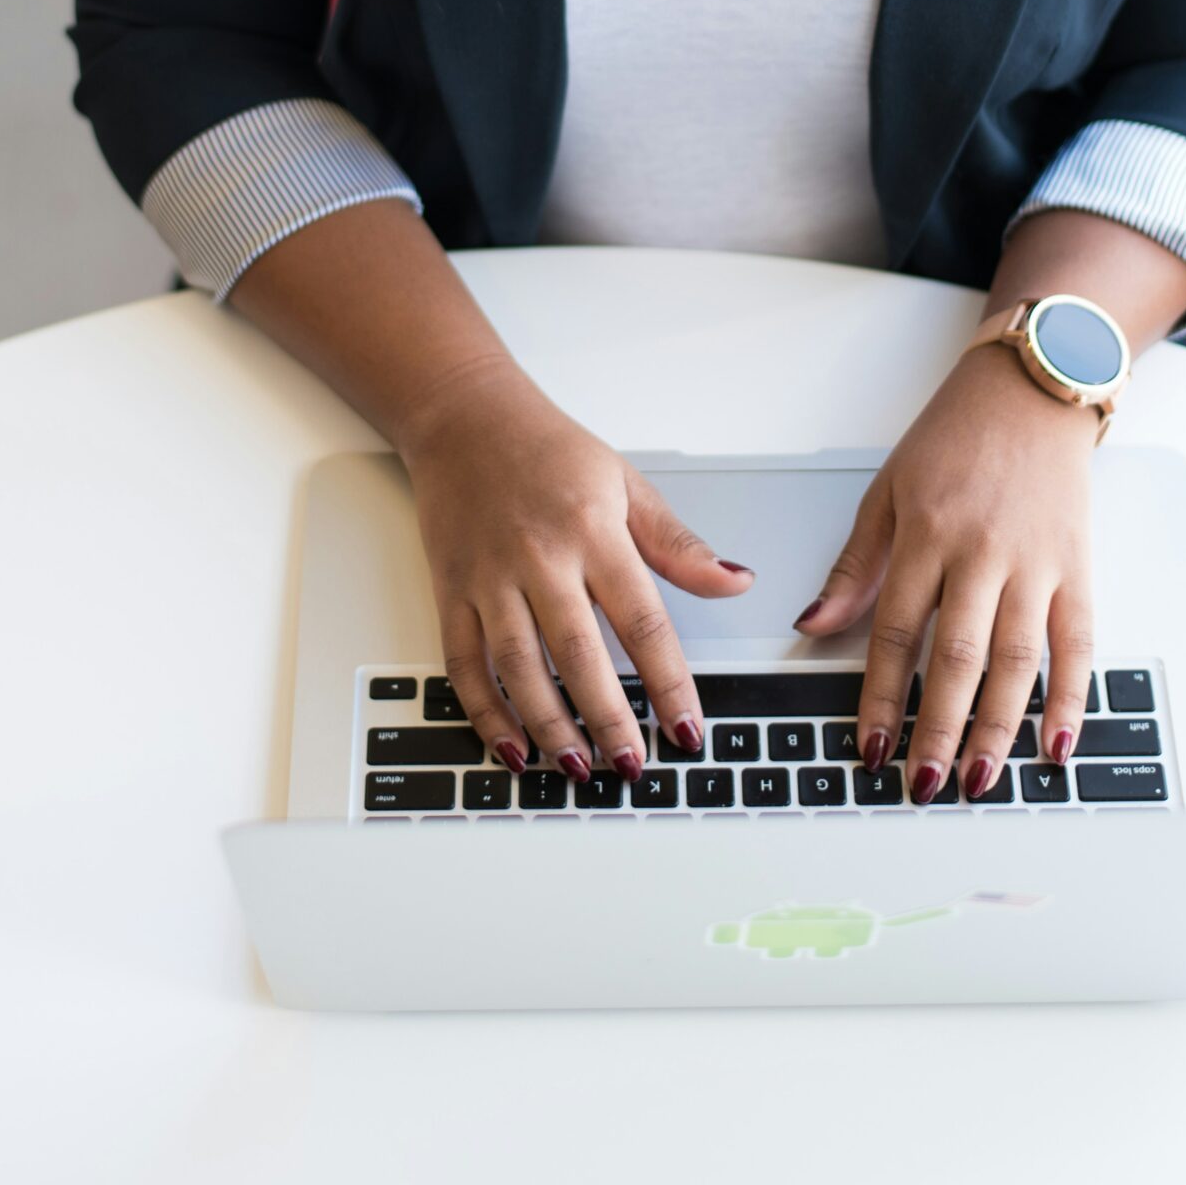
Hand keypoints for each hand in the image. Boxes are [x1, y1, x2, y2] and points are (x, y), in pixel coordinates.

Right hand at [394, 357, 754, 781]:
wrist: (465, 418)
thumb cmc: (549, 451)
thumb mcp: (626, 484)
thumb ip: (678, 544)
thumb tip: (736, 581)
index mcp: (593, 531)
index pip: (642, 619)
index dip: (668, 681)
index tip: (687, 728)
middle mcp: (539, 557)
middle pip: (578, 653)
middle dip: (608, 718)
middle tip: (633, 765)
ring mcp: (488, 576)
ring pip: (518, 666)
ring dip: (548, 725)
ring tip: (578, 766)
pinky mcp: (449, 589)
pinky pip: (463, 662)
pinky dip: (485, 711)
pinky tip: (511, 746)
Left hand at [792, 342, 1098, 801]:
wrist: (1033, 390)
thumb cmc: (956, 436)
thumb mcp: (887, 490)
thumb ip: (855, 566)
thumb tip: (814, 625)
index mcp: (927, 531)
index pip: (897, 630)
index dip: (883, 695)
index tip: (872, 745)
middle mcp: (983, 550)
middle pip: (959, 655)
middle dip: (940, 729)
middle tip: (924, 783)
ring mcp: (1036, 560)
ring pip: (1018, 658)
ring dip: (1000, 727)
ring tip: (982, 779)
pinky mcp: (1079, 565)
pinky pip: (1078, 641)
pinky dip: (1072, 697)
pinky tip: (1058, 743)